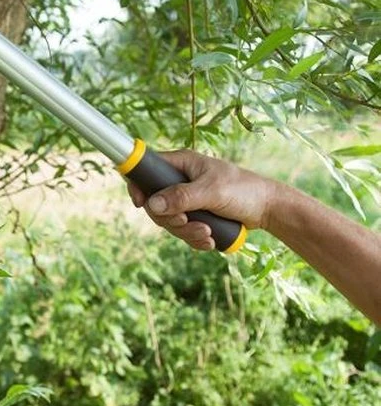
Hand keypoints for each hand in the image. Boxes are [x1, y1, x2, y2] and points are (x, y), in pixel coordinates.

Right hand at [127, 149, 273, 249]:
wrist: (267, 209)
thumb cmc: (243, 191)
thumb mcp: (211, 192)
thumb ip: (181, 197)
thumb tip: (151, 205)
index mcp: (182, 164)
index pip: (148, 170)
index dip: (138, 185)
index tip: (140, 203)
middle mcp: (181, 180)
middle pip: (155, 203)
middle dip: (171, 220)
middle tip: (187, 223)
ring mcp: (187, 199)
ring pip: (169, 221)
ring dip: (186, 232)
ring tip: (208, 235)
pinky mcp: (196, 215)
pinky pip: (183, 231)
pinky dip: (194, 239)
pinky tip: (210, 241)